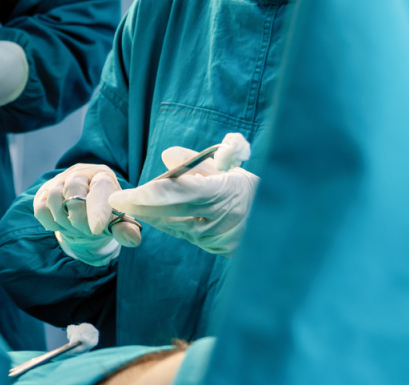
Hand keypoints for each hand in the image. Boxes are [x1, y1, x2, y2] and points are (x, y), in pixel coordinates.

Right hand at [34, 164, 141, 265]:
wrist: (86, 208)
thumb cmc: (105, 212)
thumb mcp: (118, 220)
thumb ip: (125, 229)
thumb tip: (132, 239)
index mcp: (103, 176)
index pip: (100, 187)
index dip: (98, 209)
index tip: (96, 229)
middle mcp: (80, 172)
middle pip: (74, 187)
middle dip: (79, 217)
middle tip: (89, 232)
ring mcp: (59, 180)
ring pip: (54, 197)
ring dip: (64, 220)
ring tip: (76, 229)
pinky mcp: (43, 192)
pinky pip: (41, 207)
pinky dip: (50, 222)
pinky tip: (62, 226)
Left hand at [108, 146, 258, 256]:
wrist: (291, 221)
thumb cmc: (258, 186)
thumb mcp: (231, 166)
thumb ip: (197, 162)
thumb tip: (167, 156)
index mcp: (227, 191)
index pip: (178, 192)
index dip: (146, 194)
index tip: (122, 195)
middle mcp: (223, 219)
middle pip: (170, 213)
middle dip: (140, 207)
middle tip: (117, 200)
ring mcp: (222, 239)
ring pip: (176, 226)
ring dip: (155, 215)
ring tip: (137, 203)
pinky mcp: (222, 251)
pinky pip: (188, 235)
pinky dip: (173, 223)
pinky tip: (161, 215)